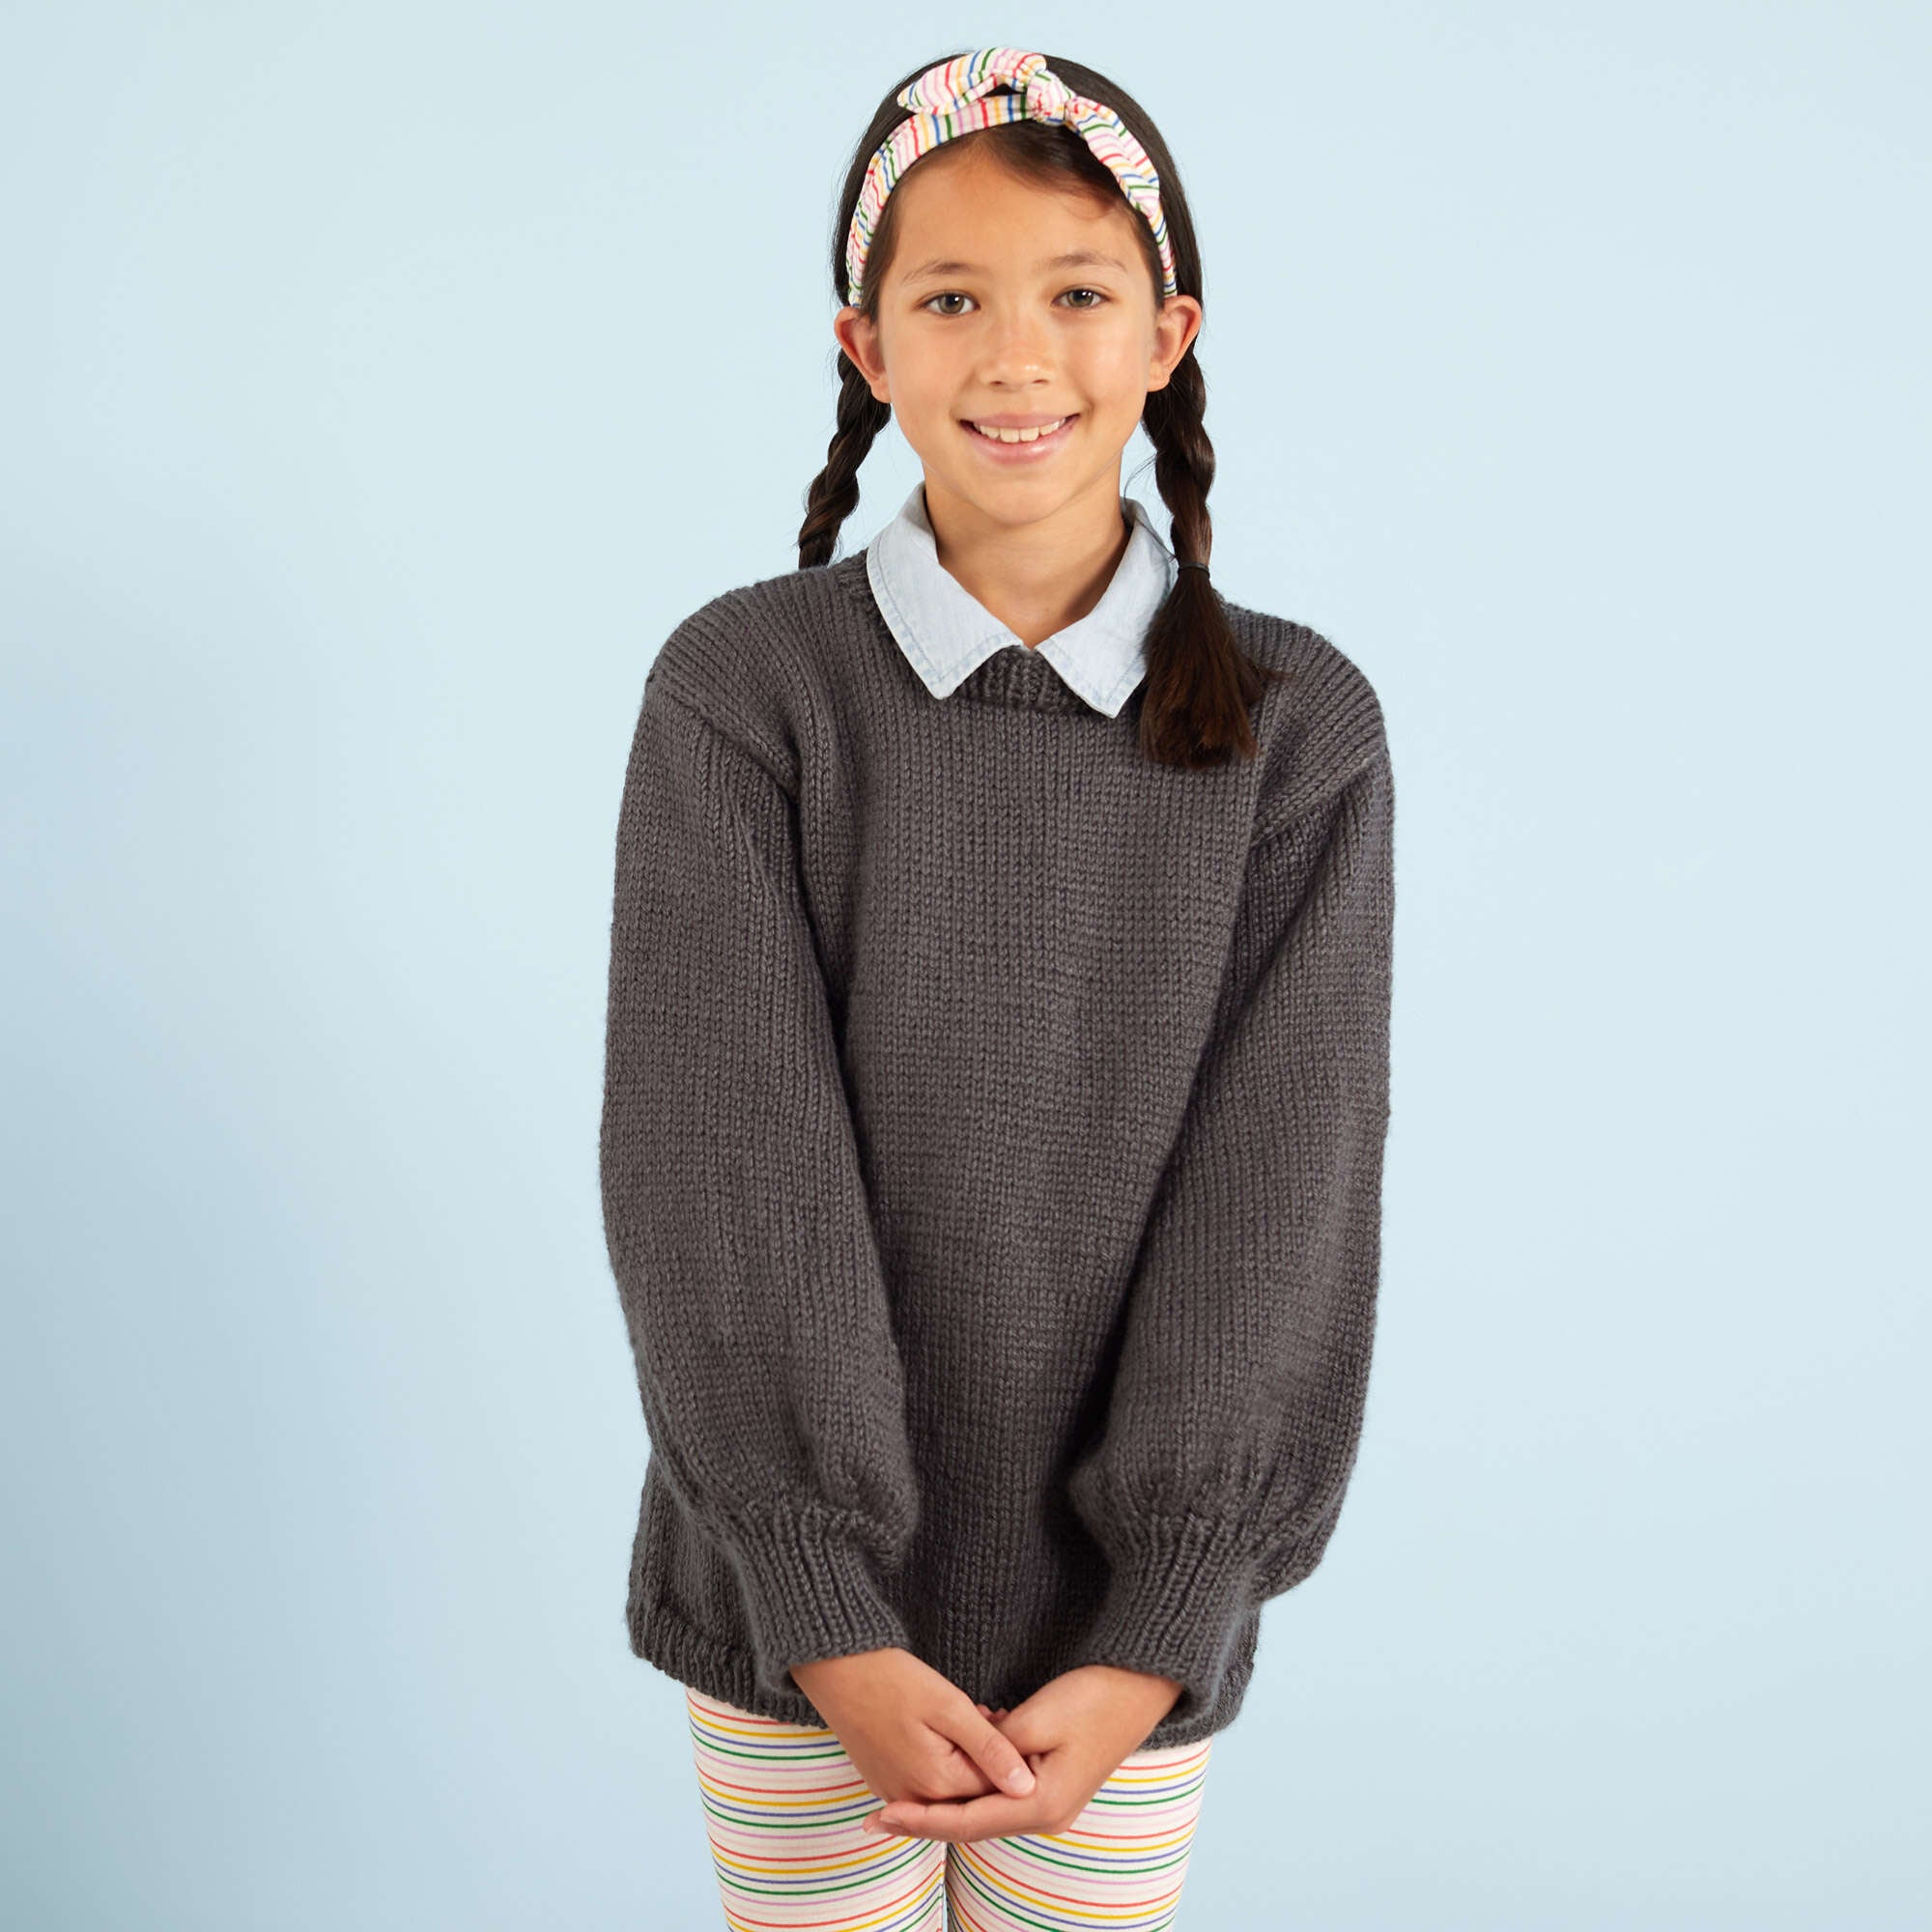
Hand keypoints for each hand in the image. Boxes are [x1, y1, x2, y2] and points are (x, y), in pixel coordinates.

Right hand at [789, 1648, 1038, 1812]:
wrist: (836, 1668)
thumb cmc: (894, 1680)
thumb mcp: (950, 1706)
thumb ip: (990, 1749)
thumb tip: (1029, 1789)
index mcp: (937, 1784)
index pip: (995, 1790)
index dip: (1011, 1755)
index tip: (1008, 1718)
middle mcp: (915, 1800)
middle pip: (971, 1792)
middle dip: (989, 1757)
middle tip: (989, 1712)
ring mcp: (895, 1793)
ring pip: (950, 1787)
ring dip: (967, 1757)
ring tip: (971, 1714)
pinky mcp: (883, 1781)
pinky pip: (925, 1783)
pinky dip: (943, 1760)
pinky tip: (947, 1728)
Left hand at [859, 1664, 1183, 1844]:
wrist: (1141, 1685)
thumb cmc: (1092, 1697)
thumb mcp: (1035, 1719)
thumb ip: (993, 1752)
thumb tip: (965, 1770)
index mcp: (1042, 1805)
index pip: (966, 1821)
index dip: (921, 1820)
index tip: (882, 1816)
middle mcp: (1048, 1814)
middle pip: (974, 1823)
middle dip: (928, 1816)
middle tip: (880, 1811)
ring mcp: (1053, 1802)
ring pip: (987, 1808)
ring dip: (951, 1797)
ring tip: (905, 1792)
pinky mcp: (1054, 1783)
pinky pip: (1002, 1792)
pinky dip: (974, 1782)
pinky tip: (952, 1767)